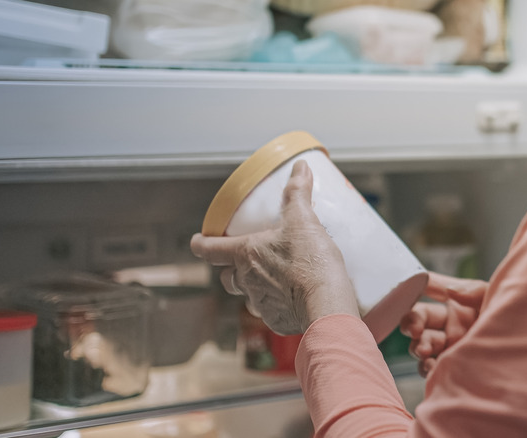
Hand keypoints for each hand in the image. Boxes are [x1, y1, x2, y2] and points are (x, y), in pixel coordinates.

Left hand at [190, 160, 359, 334]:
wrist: (327, 304)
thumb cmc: (311, 262)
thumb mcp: (304, 220)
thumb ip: (298, 193)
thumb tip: (300, 168)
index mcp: (246, 254)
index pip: (209, 250)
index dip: (201, 244)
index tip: (198, 241)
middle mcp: (247, 280)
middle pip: (227, 277)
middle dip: (232, 270)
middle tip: (247, 262)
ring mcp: (260, 303)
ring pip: (248, 297)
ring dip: (255, 289)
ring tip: (277, 280)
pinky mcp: (276, 321)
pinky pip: (270, 313)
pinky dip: (279, 305)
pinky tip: (295, 299)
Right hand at [399, 272, 486, 376]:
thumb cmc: (518, 314)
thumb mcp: (493, 295)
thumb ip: (467, 290)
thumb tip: (446, 289)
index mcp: (456, 310)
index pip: (425, 306)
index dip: (413, 308)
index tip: (409, 308)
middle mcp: (451, 331)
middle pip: (418, 328)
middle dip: (413, 328)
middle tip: (417, 333)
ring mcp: (453, 352)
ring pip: (422, 350)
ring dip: (419, 349)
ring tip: (426, 352)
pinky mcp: (457, 371)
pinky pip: (434, 372)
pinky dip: (428, 369)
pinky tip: (434, 367)